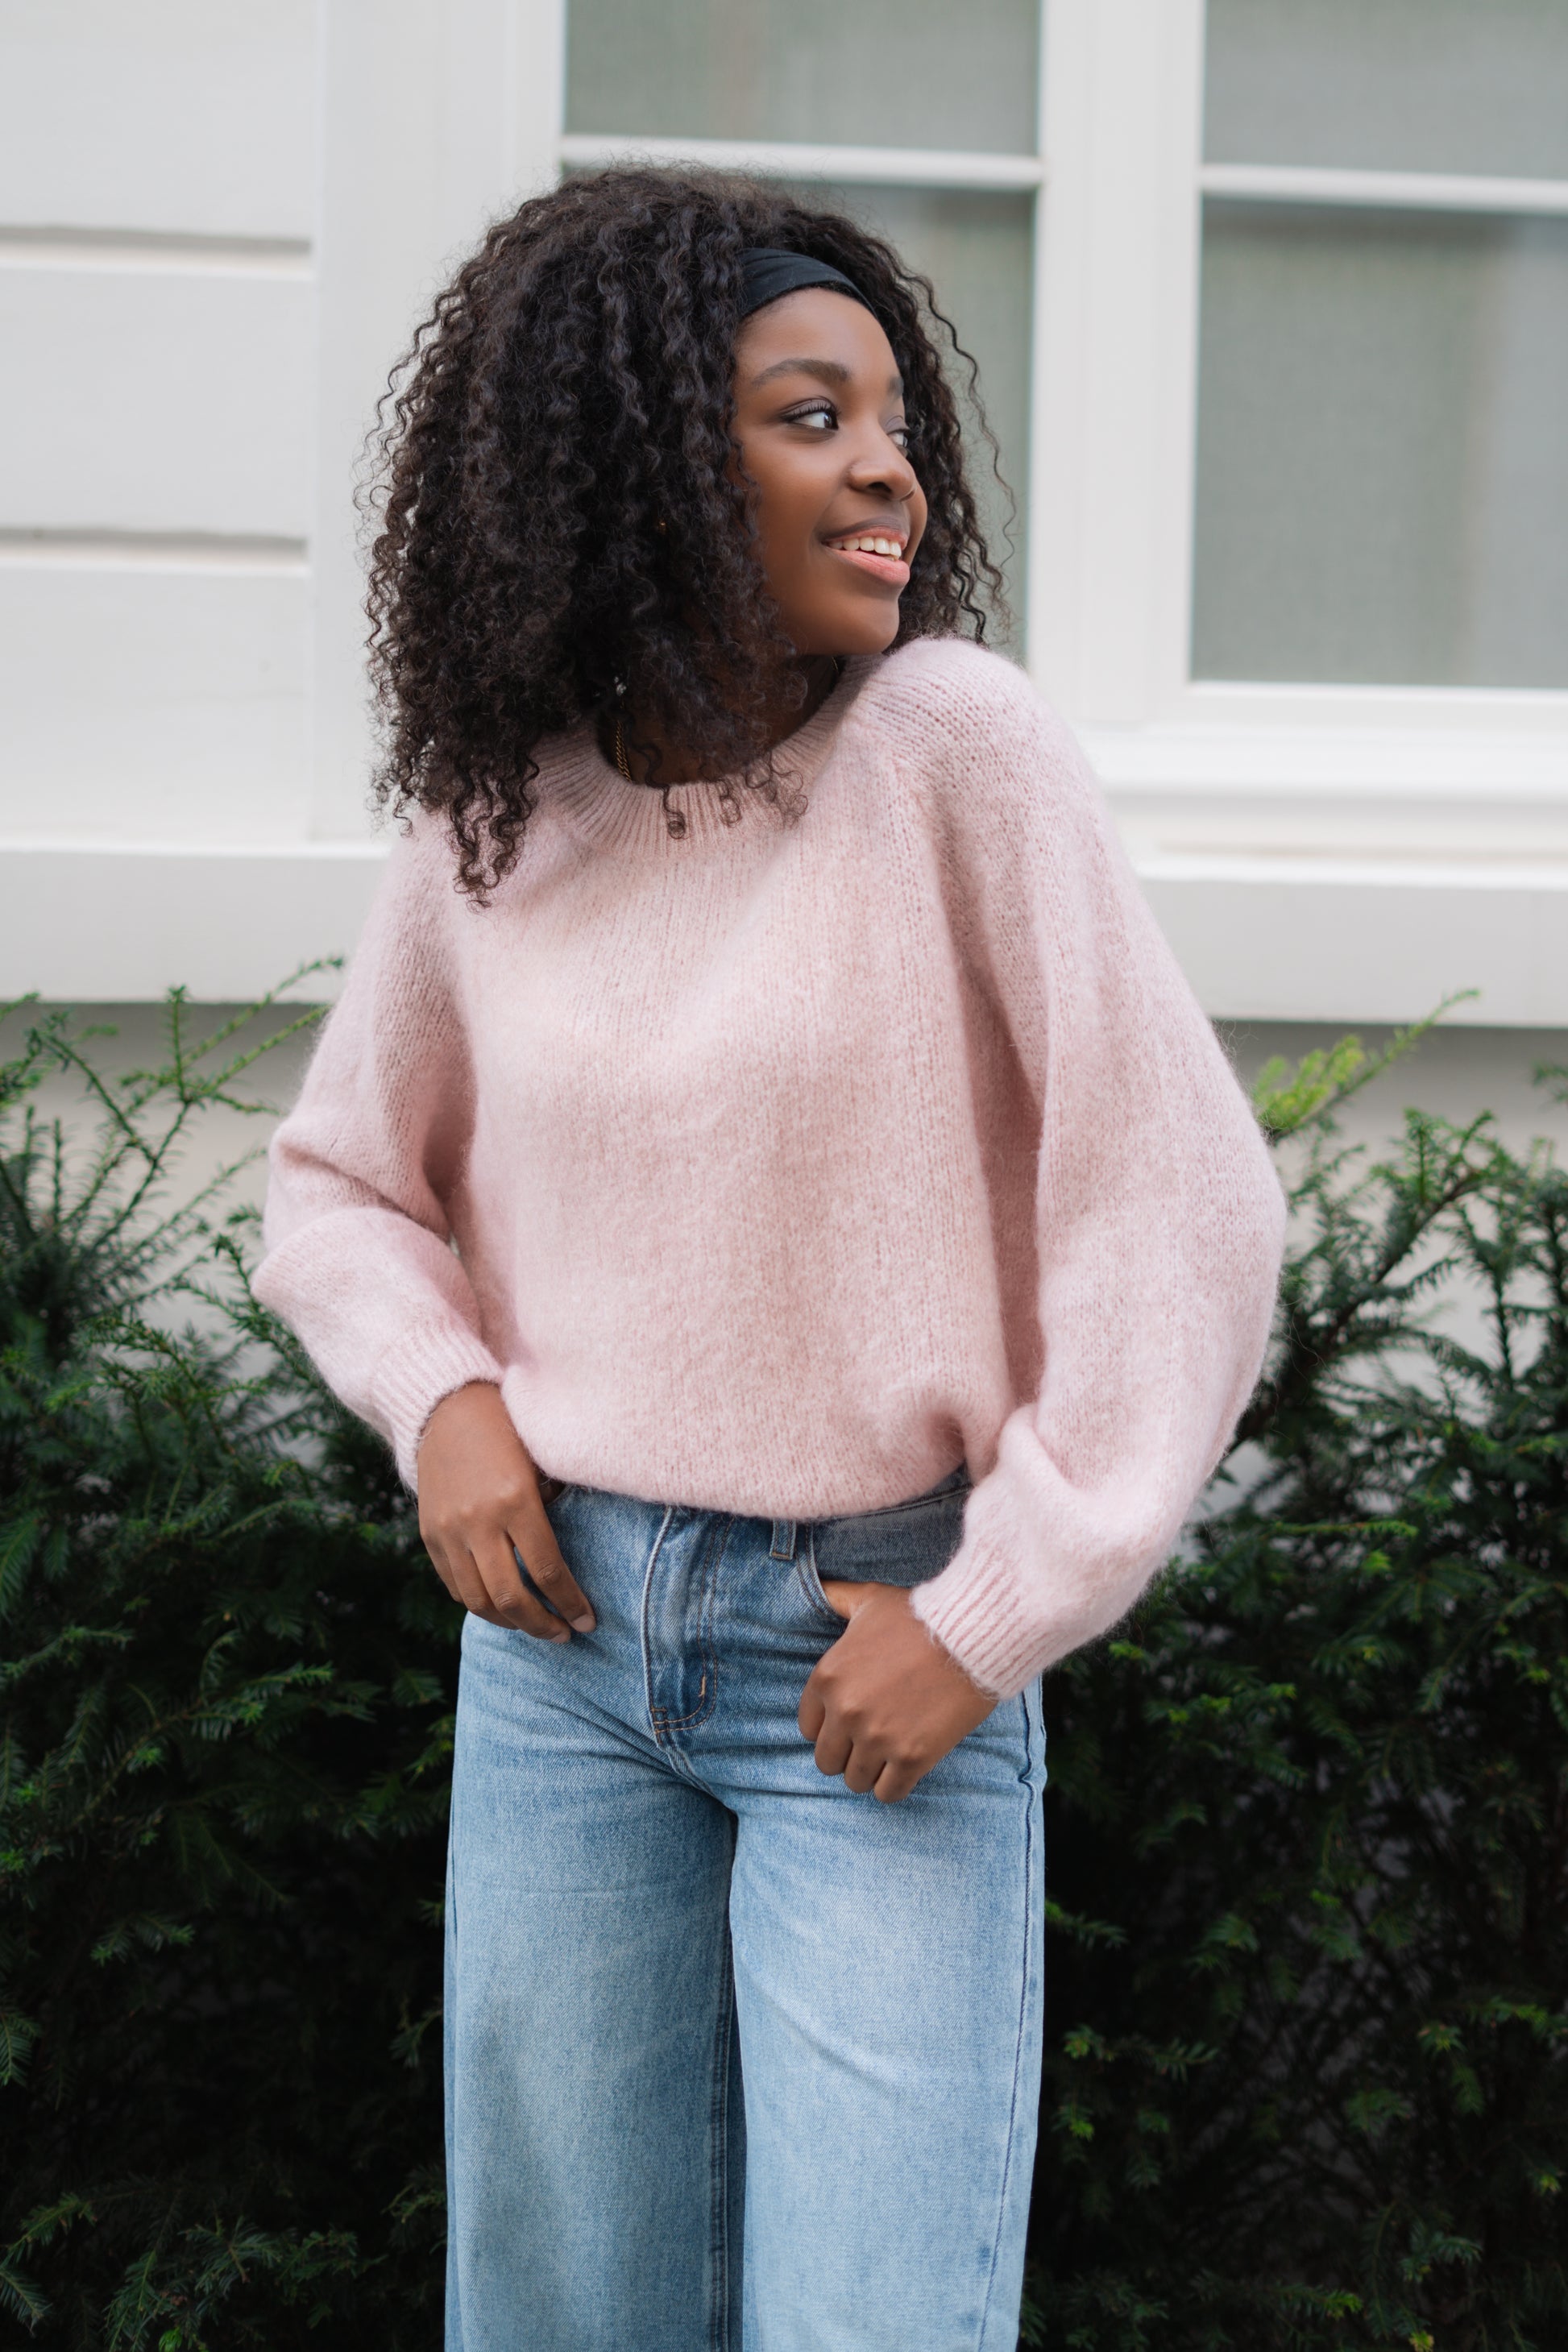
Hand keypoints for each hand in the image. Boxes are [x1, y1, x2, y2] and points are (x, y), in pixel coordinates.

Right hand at [415, 1383, 593, 1638]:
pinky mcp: (429, 1534)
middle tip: (564, 1633)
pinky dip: (478, 1602)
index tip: (588, 1621)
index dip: (570, 1603)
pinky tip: (500, 1605)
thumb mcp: (541, 1461)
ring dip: (509, 1622)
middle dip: (542, 1625)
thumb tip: (574, 1556)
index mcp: (515, 1499)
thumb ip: (555, 1506)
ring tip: (533, 1625)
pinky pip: (453, 1585)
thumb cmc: (508, 1427)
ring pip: (478, 1600)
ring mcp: (448, 1530)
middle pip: (511, 1597)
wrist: (447, 1406)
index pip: (547, 1571)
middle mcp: (478, 1521)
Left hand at [798, 1582, 994, 1803]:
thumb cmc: (920, 1614)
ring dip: (871, 1771)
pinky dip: (895, 1785)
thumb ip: (837, 1598)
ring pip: (855, 1781)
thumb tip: (818, 1586)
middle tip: (871, 1740)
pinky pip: (888, 1793)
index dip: (829, 1726)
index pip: (808, 1727)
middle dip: (847, 1753)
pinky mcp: (911, 1757)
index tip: (849, 1722)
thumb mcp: (869, 1599)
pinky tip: (907, 1767)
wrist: (972, 1633)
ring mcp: (877, 1737)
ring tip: (889, 1753)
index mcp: (828, 1677)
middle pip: (827, 1760)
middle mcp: (845, 1712)